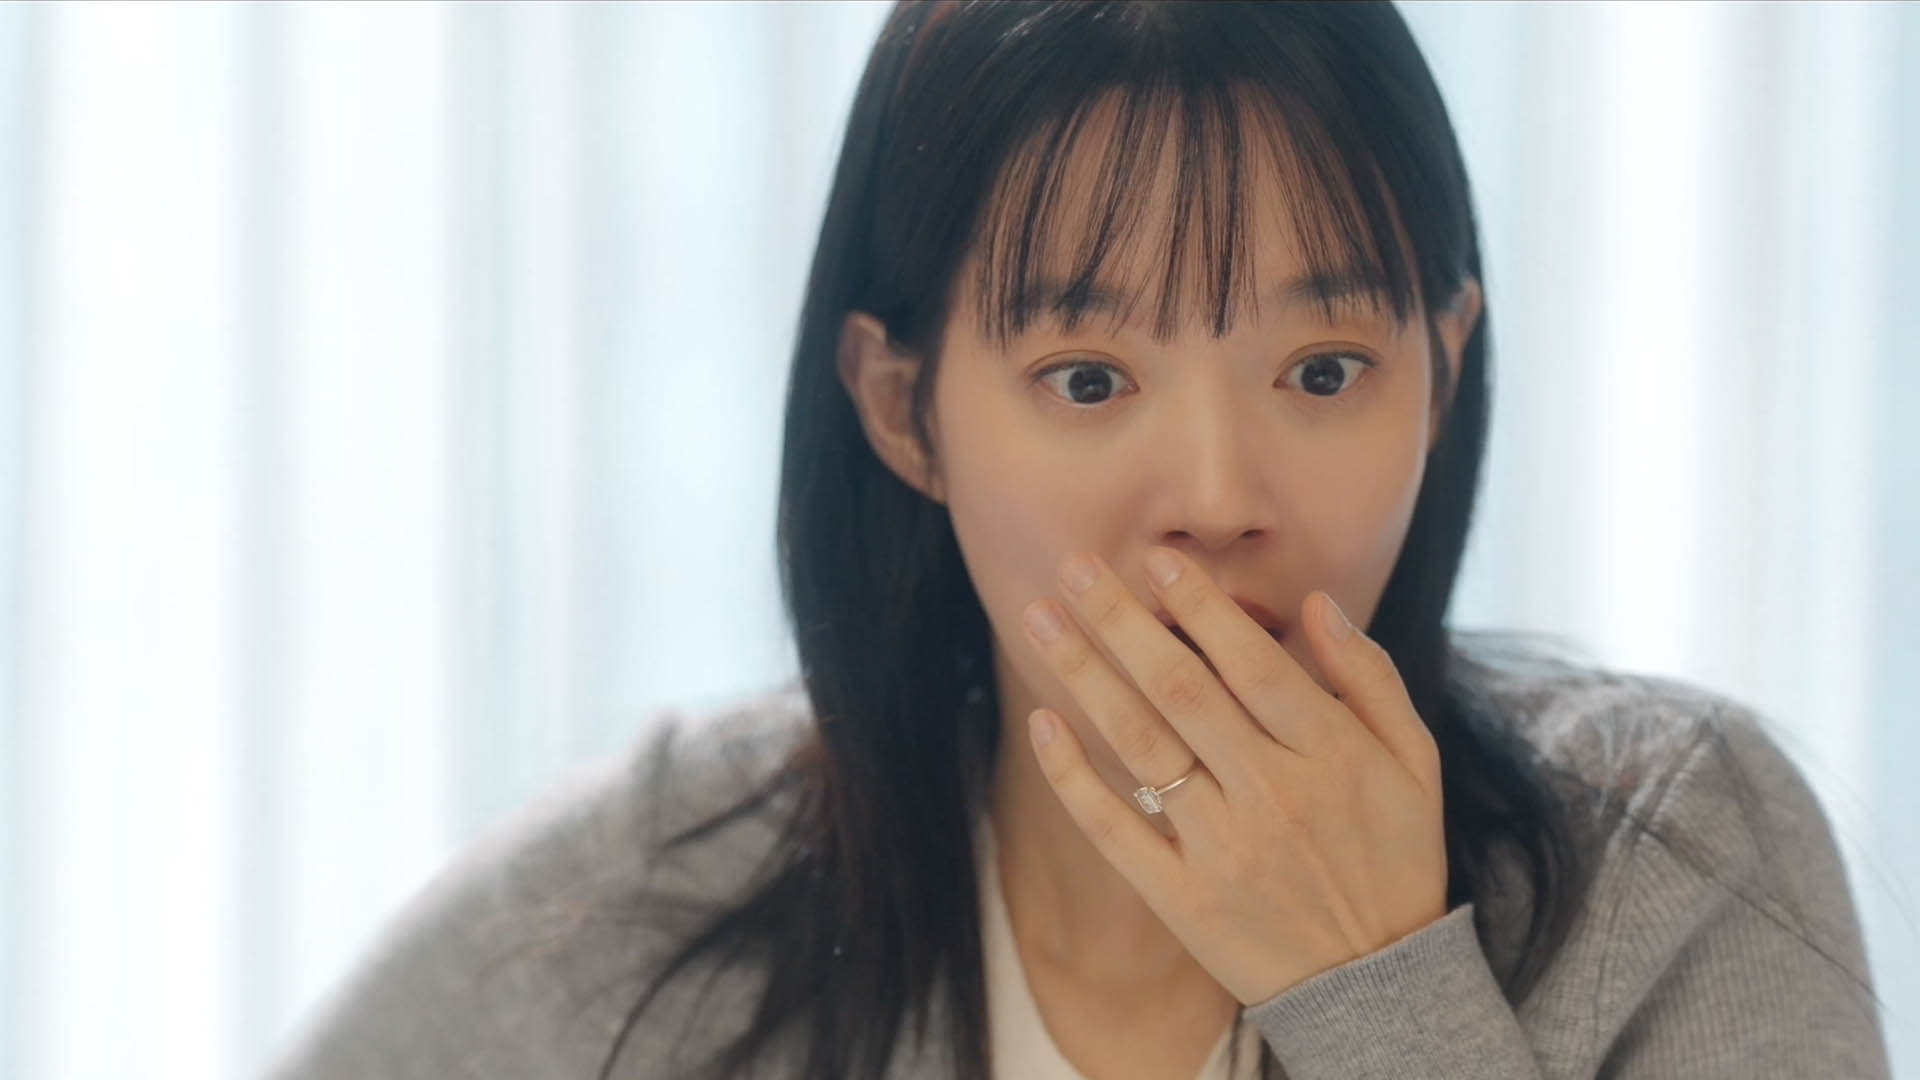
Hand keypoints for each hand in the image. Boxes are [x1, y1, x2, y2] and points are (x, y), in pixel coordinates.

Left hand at [1018, 547, 1448, 1005]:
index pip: (1253, 664)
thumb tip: (1317, 603)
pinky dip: (1074, 776)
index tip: (1157, 558)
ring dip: (1084, 676)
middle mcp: (1273, 796)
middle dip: (1124, 622)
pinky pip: (1116, 827)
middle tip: (1076, 566)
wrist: (1378, 986)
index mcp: (1332, 755)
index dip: (1201, 607)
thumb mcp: (1415, 763)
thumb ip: (1369, 678)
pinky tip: (1044, 721)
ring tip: (1039, 620)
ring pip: (1141, 747)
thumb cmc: (1395, 856)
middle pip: (1182, 692)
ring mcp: (1223, 849)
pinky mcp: (1183, 899)